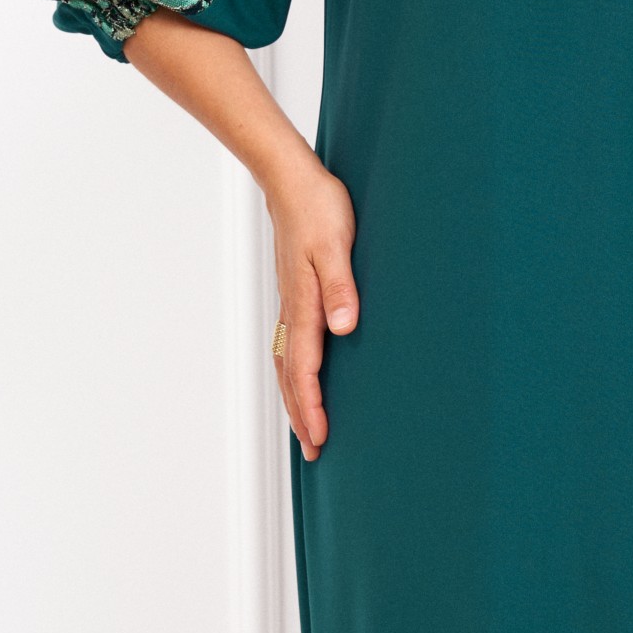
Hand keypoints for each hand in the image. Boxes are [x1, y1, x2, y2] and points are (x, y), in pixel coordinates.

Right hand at [265, 158, 359, 462]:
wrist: (292, 180)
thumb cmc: (318, 207)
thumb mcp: (337, 244)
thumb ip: (341, 286)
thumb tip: (345, 328)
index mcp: (303, 303)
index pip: (304, 368)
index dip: (311, 406)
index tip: (320, 439)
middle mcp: (292, 308)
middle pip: (291, 374)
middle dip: (300, 414)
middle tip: (314, 452)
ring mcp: (290, 301)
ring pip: (287, 361)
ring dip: (295, 397)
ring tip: (307, 426)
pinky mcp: (295, 291)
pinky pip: (290, 343)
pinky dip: (294, 371)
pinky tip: (302, 374)